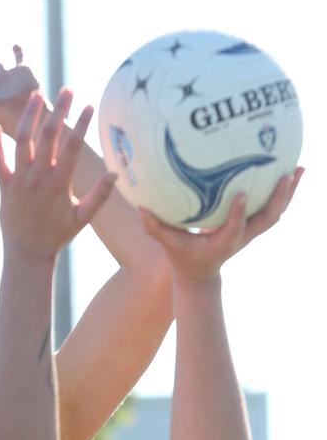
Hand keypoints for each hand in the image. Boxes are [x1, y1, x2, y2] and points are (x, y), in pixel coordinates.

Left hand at [0, 88, 114, 258]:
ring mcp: (19, 180)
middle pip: (48, 135)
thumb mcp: (82, 218)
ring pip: (21, 141)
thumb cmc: (57, 235)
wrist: (27, 253)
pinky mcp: (4, 186)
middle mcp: (38, 178)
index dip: (82, 123)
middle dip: (59, 110)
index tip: (89, 105)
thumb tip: (115, 173)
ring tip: (35, 94)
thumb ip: (99, 196)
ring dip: (28, 115)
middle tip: (67, 89)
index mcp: (60, 184)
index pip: (73, 146)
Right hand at [139, 169, 301, 282]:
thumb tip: (141, 207)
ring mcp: (250, 232)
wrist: (201, 272)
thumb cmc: (183, 256)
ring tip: (299, 167)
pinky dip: (284, 192)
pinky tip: (291, 170)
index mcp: (222, 242)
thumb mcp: (168, 245)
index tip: (243, 193)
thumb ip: (155, 227)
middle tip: (287, 173)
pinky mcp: (253, 225)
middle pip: (268, 218)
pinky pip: (273, 208)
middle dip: (279, 198)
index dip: (240, 213)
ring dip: (288, 192)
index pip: (235, 228)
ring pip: (276, 212)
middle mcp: (242, 237)